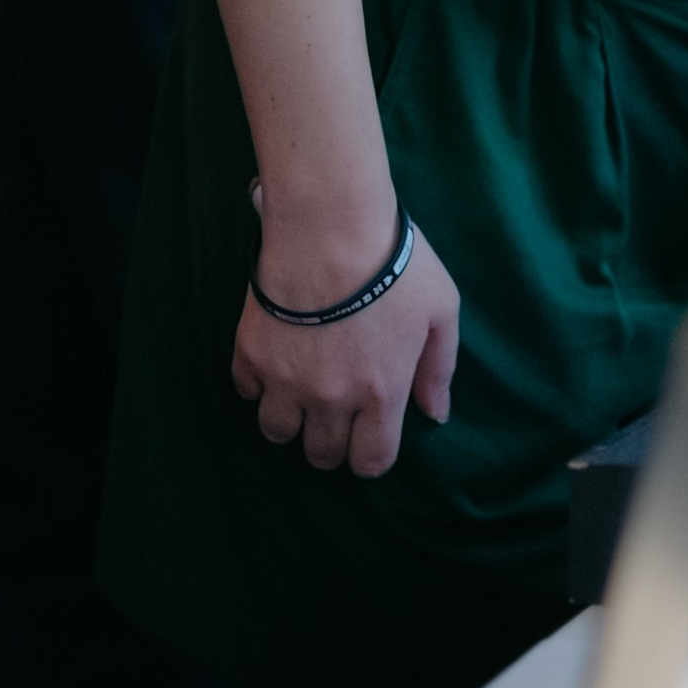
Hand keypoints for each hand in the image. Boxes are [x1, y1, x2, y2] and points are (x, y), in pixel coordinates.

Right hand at [231, 191, 459, 476]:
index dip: (370, 457)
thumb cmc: (395, 263)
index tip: (368, 438)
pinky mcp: (251, 354)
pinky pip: (247, 392)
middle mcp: (330, 399)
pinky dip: (259, 385)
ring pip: (277, 433)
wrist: (330, 226)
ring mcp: (285, 381)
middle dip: (331, 444)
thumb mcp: (441, 310)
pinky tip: (277, 360)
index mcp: (380, 393)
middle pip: (321, 455)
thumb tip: (435, 413)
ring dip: (291, 421)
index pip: (371, 461)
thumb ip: (438, 368)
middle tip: (335, 414)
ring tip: (301, 393)